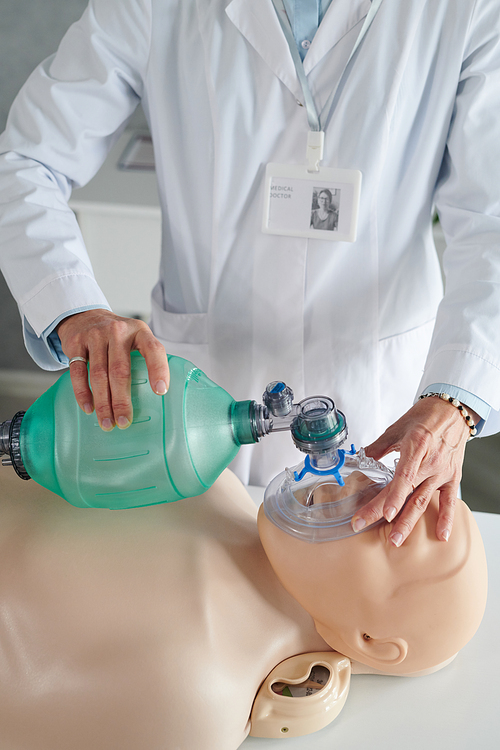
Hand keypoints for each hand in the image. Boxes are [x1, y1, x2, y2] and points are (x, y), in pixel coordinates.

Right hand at [57, 309, 169, 430]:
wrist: (86, 316)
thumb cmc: (118, 335)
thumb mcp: (137, 337)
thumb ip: (146, 358)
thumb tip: (158, 396)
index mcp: (139, 331)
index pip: (153, 350)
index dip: (158, 370)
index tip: (161, 392)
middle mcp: (117, 331)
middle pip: (120, 370)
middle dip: (122, 400)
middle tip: (125, 421)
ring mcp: (95, 336)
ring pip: (99, 375)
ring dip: (103, 402)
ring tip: (107, 422)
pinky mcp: (76, 344)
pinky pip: (78, 373)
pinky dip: (83, 393)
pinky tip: (88, 408)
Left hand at [351, 396, 477, 545]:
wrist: (452, 411)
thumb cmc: (425, 417)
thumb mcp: (397, 428)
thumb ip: (378, 447)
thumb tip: (359, 458)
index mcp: (417, 446)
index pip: (402, 477)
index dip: (392, 497)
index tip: (382, 513)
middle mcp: (431, 462)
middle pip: (408, 493)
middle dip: (387, 514)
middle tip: (369, 526)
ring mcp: (442, 472)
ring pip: (424, 501)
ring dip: (409, 522)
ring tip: (396, 539)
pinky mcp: (452, 477)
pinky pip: (449, 500)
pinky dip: (446, 518)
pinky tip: (441, 535)